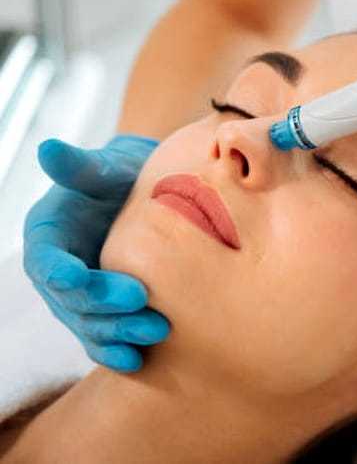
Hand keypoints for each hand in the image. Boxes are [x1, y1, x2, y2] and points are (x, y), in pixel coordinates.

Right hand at [23, 135, 169, 371]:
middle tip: (141, 301)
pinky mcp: (104, 315)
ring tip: (155, 331)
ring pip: (89, 324)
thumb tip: (50, 149)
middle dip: (102, 303)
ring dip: (117, 332)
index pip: (45, 258)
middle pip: (70, 299)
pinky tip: (138, 361)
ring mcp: (80, 298)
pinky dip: (117, 352)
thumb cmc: (126, 178)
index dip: (58, 269)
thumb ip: (82, 168)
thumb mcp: (107, 169)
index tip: (75, 276)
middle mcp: (59, 272)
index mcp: (49, 236)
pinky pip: (103, 339)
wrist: (150, 200)